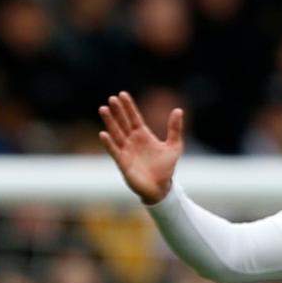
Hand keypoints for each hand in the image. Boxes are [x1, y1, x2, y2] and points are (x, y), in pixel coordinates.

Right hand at [97, 90, 182, 205]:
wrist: (160, 188)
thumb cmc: (166, 168)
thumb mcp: (174, 146)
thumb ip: (175, 128)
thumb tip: (178, 110)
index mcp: (143, 135)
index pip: (134, 117)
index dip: (128, 107)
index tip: (122, 94)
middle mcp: (132, 141)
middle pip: (123, 122)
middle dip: (117, 111)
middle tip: (111, 99)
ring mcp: (126, 151)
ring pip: (116, 133)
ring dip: (110, 122)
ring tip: (103, 109)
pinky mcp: (122, 163)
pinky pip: (114, 151)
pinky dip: (108, 143)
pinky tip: (103, 133)